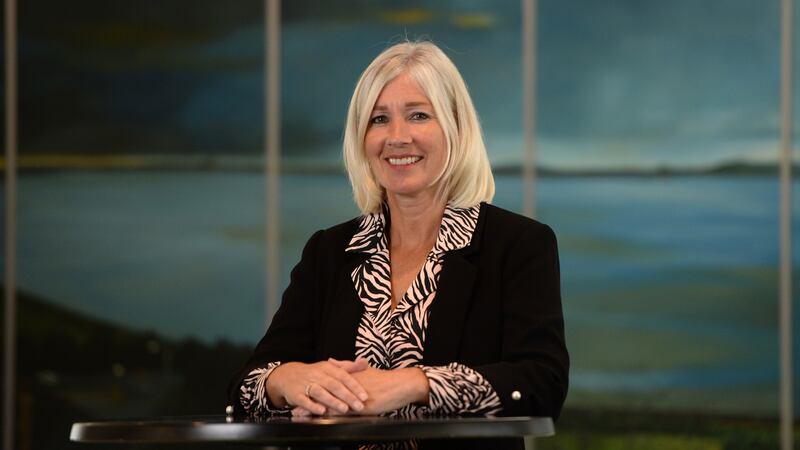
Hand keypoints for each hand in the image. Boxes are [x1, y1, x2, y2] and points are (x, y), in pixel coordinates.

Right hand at [266, 358, 368, 414]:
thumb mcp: (330, 368)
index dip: (354, 386)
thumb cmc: (314, 373)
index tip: (365, 396)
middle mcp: (317, 375)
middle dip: (347, 396)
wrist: (287, 375)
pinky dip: (313, 406)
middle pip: (334, 385)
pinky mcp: (295, 394)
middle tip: (359, 406)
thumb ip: (348, 367)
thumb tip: (365, 362)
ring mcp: (305, 384)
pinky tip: (322, 411)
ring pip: (320, 392)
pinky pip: (304, 400)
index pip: (343, 376)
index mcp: (327, 368)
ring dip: (332, 401)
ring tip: (344, 409)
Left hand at [298, 364, 427, 415]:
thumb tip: (332, 361)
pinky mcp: (359, 406)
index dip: (312, 389)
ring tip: (298, 416)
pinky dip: (327, 416)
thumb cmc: (386, 380)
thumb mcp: (365, 371)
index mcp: (348, 377)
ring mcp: (352, 396)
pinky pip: (340, 412)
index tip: (300, 393)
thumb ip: (348, 367)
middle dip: (308, 401)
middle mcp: (347, 386)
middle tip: (293, 407)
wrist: (401, 385)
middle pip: (323, 394)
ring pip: (328, 403)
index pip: (326, 384)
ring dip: (312, 410)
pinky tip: (317, 421)